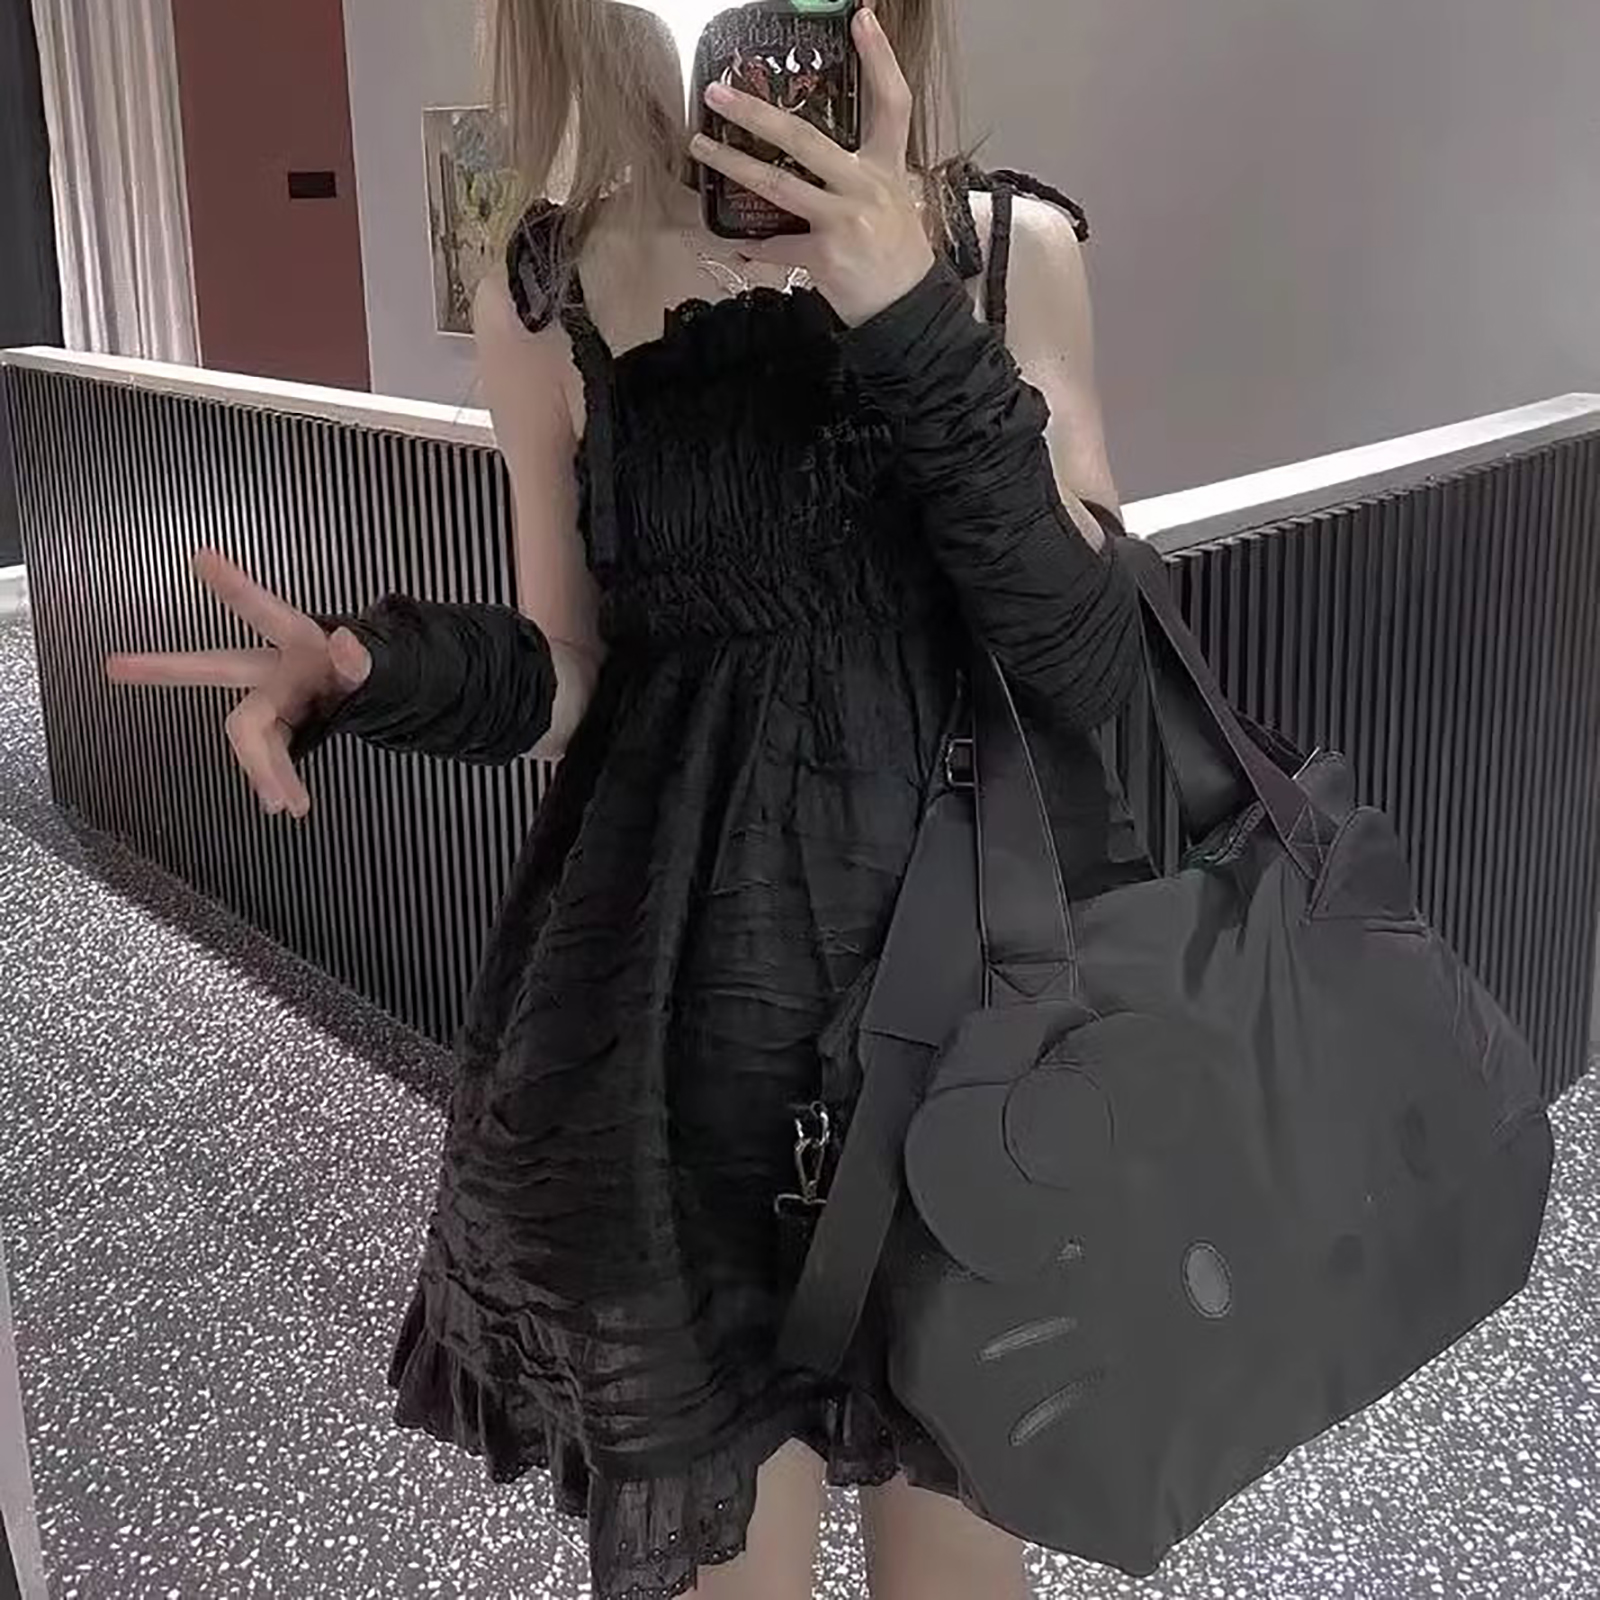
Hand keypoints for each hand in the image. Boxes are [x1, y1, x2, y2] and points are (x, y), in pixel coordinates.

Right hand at [105, 549, 369, 818]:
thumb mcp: (377, 667)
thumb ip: (362, 661)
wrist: (373, 695)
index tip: (204, 558)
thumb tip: (346, 644)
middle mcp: (273, 668)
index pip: (265, 613)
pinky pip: (269, 758)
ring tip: (284, 805)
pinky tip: (286, 802)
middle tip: (113, 666)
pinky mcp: (277, 729)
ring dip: (264, 768)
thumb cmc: (364, 669)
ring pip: (249, 734)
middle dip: (168, 667)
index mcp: (299, 640)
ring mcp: (271, 700)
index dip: (236, 588)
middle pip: (216, 667)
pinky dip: (275, 780)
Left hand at [690, 4, 935, 326]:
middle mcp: (866, 187)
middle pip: (805, 137)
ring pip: (777, 185)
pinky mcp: (826, 257)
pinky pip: (776, 245)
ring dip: (732, 164)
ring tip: (701, 147)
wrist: (909, 310)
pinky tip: (734, 242)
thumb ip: (860, 174)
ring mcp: (845, 221)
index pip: (892, 103)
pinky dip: (752, 246)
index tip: (862, 18)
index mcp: (886, 168)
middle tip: (719, 92)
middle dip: (755, 113)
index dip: (880, 58)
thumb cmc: (897, 256)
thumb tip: (815, 157)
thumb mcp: (892, 202)